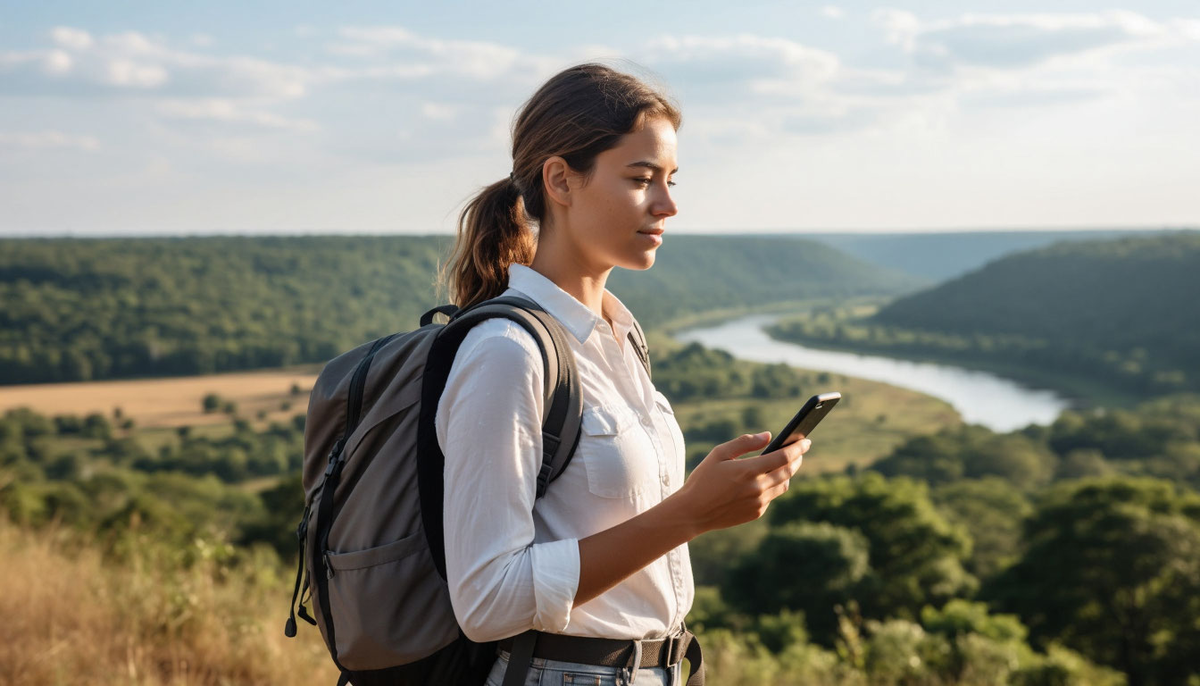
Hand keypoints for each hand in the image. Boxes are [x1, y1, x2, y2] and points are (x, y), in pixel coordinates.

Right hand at [673, 431, 810, 535]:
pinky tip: (767, 479)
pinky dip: (773, 486)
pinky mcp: (756, 513)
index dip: (798, 448)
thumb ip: (745, 443)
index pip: (783, 457)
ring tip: (786, 463)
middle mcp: (757, 488)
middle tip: (799, 450)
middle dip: (797, 459)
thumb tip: (768, 436)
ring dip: (788, 472)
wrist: (693, 512)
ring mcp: (758, 503)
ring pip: (783, 485)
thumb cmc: (703, 479)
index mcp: (748, 470)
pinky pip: (772, 497)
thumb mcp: (719, 454)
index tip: (806, 441)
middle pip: (788, 471)